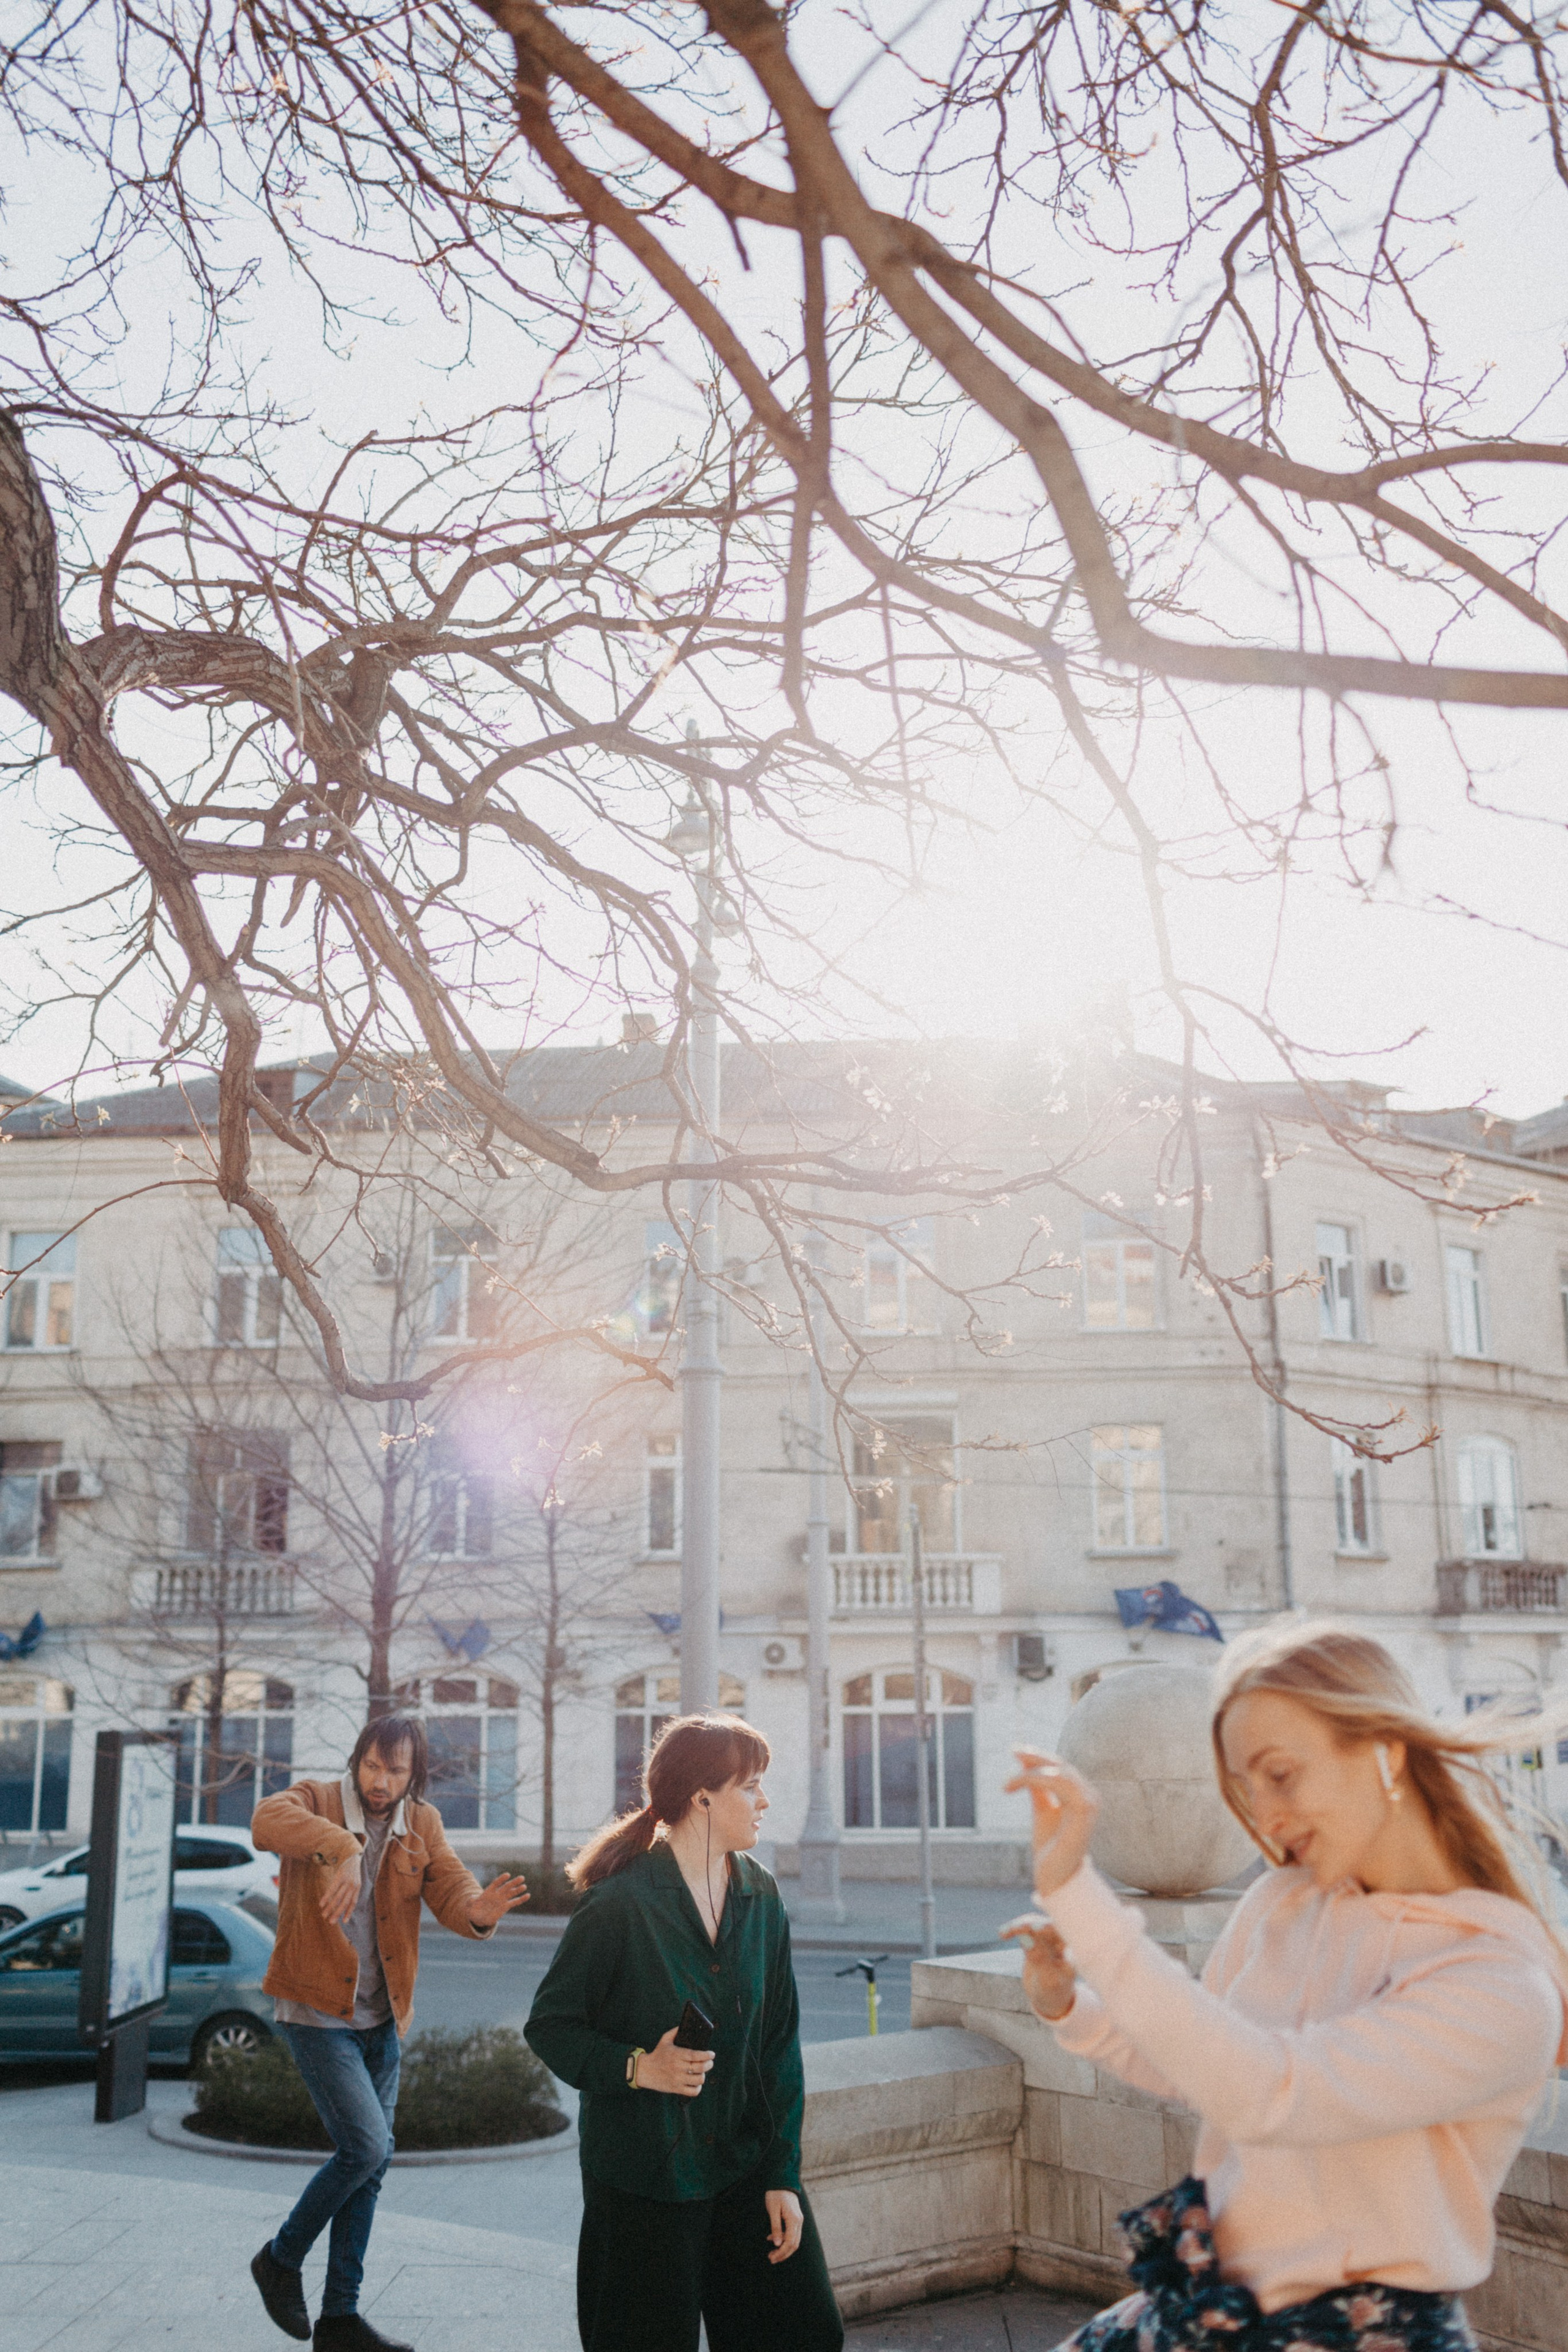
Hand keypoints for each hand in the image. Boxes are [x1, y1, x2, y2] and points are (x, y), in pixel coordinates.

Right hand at [320, 1849, 362, 1925]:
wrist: (351, 1853)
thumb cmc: (350, 1869)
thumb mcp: (354, 1879)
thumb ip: (350, 1890)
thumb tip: (342, 1902)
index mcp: (357, 1887)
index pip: (353, 1902)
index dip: (348, 1912)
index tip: (344, 1921)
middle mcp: (353, 1885)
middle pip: (344, 1902)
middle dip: (337, 1913)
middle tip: (330, 1922)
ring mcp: (347, 1881)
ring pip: (337, 1898)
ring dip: (330, 1908)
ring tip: (324, 1915)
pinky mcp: (339, 1876)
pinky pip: (332, 1889)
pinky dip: (326, 1897)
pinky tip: (321, 1904)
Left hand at [468, 1871, 529, 1927]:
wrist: (479, 1916)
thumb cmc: (474, 1909)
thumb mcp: (470, 1905)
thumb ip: (471, 1902)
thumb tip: (469, 1900)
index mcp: (489, 1891)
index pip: (496, 1883)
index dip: (502, 1879)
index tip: (508, 1875)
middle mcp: (497, 1894)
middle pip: (506, 1886)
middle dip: (513, 1882)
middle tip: (522, 1877)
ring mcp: (502, 1899)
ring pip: (511, 1893)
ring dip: (518, 1890)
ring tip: (524, 1886)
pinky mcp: (506, 1906)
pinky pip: (514, 1902)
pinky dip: (521, 1899)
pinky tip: (527, 1895)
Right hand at [635, 2025, 715, 2097]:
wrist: (645, 2071)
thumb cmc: (657, 2054)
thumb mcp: (665, 2040)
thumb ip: (675, 2031)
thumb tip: (686, 2025)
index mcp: (676, 2054)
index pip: (695, 2055)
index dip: (706, 2055)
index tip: (712, 2054)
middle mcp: (678, 2067)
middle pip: (700, 2067)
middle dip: (709, 2064)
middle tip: (710, 2062)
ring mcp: (677, 2079)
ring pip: (699, 2080)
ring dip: (703, 2075)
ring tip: (702, 2071)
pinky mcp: (676, 2089)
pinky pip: (693, 2091)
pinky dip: (698, 2087)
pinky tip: (696, 2082)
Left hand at [765, 2189, 802, 2264]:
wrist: (783, 2179)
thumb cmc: (776, 2194)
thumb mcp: (772, 2209)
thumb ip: (775, 2227)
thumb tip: (776, 2244)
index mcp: (794, 2219)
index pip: (789, 2242)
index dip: (781, 2252)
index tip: (772, 2258)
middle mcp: (799, 2221)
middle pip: (794, 2244)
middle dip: (783, 2254)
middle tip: (771, 2259)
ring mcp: (799, 2220)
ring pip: (794, 2240)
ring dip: (784, 2249)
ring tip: (772, 2253)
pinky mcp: (796, 2219)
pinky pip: (792, 2234)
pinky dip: (784, 2240)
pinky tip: (772, 2239)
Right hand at [999, 1915, 1076, 2020]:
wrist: (1050, 1999)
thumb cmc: (1054, 1991)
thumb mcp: (1049, 1979)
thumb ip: (1040, 1958)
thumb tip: (1025, 1937)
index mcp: (1072, 1948)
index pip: (1061, 1932)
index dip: (1047, 1928)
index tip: (1034, 1928)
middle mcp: (1061, 1939)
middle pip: (1045, 1924)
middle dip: (1030, 1923)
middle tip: (1015, 1928)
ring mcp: (1049, 1939)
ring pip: (1033, 1923)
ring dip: (1019, 1925)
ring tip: (1004, 1932)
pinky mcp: (1036, 1940)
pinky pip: (1025, 1930)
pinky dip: (1014, 1930)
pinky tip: (1003, 1934)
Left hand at [1005, 1746, 1098, 1898]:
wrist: (1055, 1876)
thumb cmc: (1050, 1844)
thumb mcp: (1042, 1808)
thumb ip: (1036, 1785)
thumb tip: (1023, 1758)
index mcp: (1082, 1795)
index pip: (1061, 1767)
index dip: (1039, 1756)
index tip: (1016, 1749)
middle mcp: (1090, 1796)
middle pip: (1062, 1765)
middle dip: (1035, 1756)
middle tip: (1013, 1749)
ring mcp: (1090, 1803)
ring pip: (1061, 1772)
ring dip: (1032, 1770)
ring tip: (1008, 1780)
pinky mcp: (1083, 1812)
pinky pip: (1059, 1785)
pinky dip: (1035, 1780)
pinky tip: (1014, 1785)